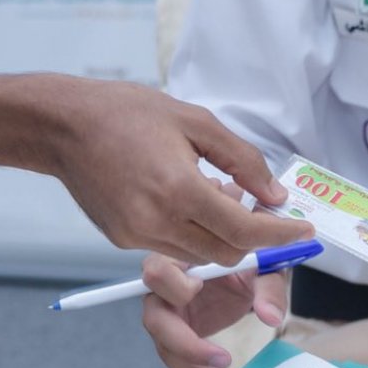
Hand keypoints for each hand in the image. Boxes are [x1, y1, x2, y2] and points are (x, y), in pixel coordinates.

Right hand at [26, 76, 311, 265]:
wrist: (64, 126)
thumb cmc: (130, 113)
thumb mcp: (198, 122)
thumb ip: (244, 161)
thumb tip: (275, 196)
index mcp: (178, 188)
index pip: (243, 230)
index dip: (279, 235)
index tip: (303, 233)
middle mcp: (156, 220)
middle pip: (225, 252)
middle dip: (252, 238)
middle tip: (262, 210)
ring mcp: (136, 234)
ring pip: (200, 254)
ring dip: (220, 235)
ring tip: (213, 193)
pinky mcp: (121, 239)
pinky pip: (172, 246)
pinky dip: (190, 232)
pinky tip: (184, 199)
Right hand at [141, 246, 291, 367]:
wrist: (250, 275)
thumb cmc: (251, 263)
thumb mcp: (265, 269)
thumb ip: (269, 288)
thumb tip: (271, 316)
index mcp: (181, 261)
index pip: (159, 272)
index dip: (174, 285)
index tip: (199, 289)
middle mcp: (166, 289)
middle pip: (155, 319)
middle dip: (186, 345)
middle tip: (222, 359)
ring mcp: (169, 314)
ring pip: (166, 347)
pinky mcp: (178, 333)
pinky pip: (179, 359)